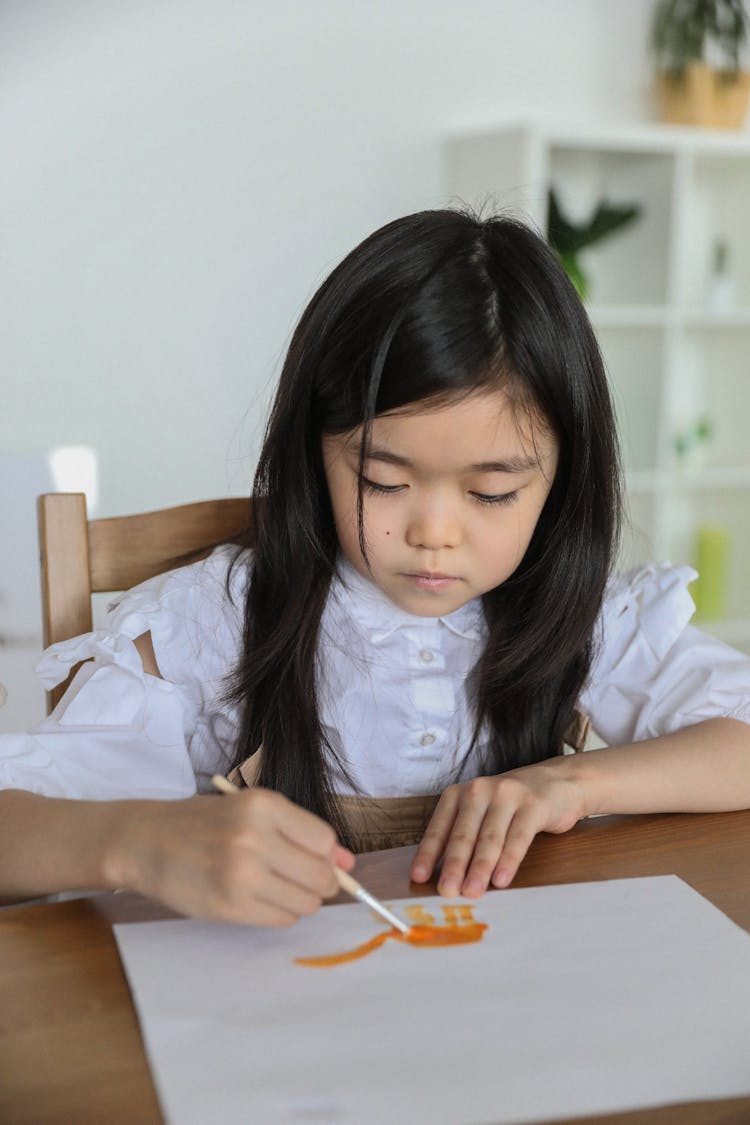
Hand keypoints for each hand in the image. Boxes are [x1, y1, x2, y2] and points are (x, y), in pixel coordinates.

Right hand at [107, 788, 354, 925]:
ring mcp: (242, 875)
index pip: (324, 840)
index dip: (326, 854)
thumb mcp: (251, 811)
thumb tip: (348, 863)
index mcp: (263, 805)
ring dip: (300, 900)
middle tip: (298, 878)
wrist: (146, 842)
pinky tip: (259, 898)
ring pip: (306, 902)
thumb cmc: (202, 822)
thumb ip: (301, 834)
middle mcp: (255, 838)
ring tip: (273, 886)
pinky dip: (280, 912)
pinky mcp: (230, 907)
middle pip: (320, 875)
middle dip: (320, 882)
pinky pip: (281, 919)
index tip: (314, 858)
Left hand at [410, 760, 585, 896]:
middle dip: (454, 865)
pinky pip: (519, 836)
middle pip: (464, 833)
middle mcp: (480, 790)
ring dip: (480, 867)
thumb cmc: (511, 805)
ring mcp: (507, 795)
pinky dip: (509, 859)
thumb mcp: (480, 813)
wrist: (557, 782)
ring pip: (490, 837)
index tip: (418, 877)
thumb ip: (463, 836)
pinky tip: (502, 879)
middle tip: (447, 891)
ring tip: (472, 891)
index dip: (428, 853)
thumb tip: (444, 876)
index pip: (439, 827)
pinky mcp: (533, 805)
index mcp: (459, 794)